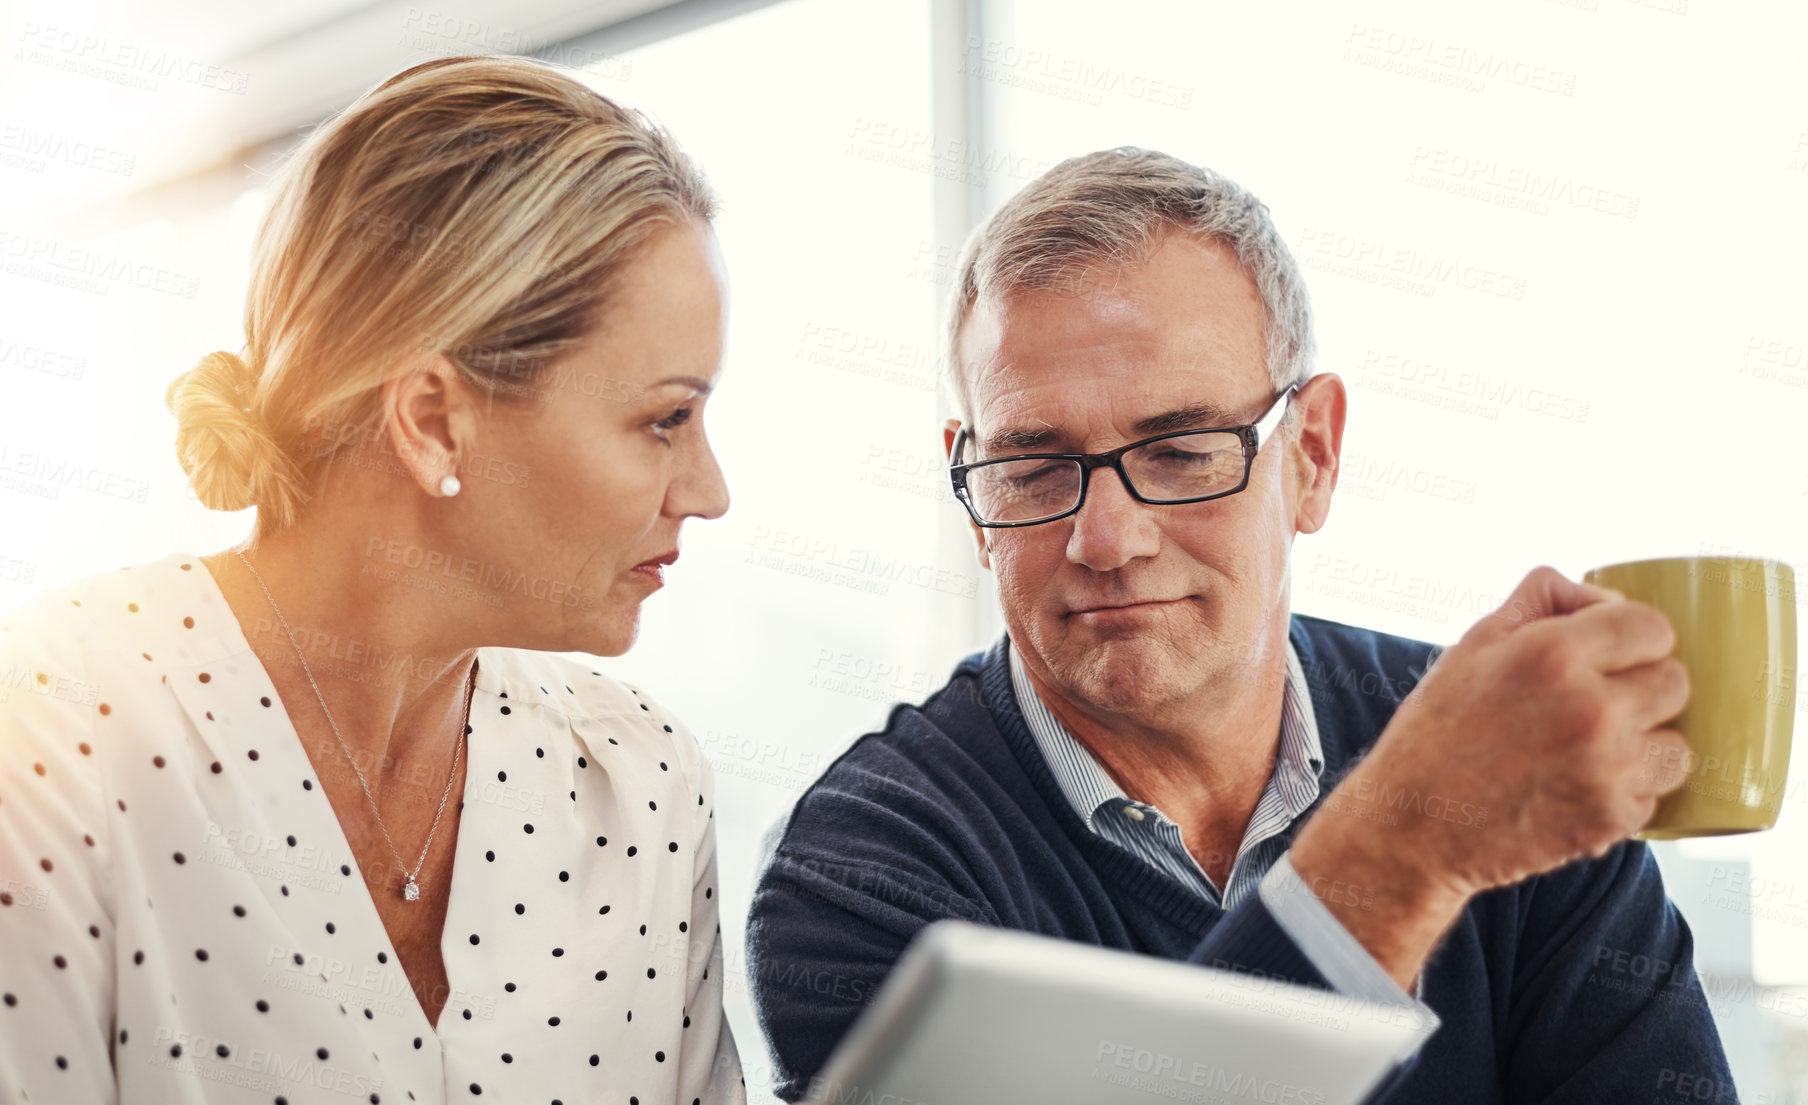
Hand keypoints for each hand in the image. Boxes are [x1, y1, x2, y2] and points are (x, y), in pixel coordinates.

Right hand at [1287, 565, 1692, 989]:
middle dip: (1642, 690)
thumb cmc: (1437, 732)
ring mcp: (1608, 768)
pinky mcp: (1612, 818)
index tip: (1610, 656)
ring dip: (1645, 746)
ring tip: (1591, 752)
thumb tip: (1597, 594)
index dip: (1633, 639)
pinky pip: (1656, 794)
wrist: (1411, 826)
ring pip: (1677, 744)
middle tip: (1596, 706)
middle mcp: (1591, 707)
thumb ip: (1539, 601)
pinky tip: (1577, 787)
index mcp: (1554, 653)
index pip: (1653, 627)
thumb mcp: (1472, 644)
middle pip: (1675, 682)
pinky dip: (1626, 792)